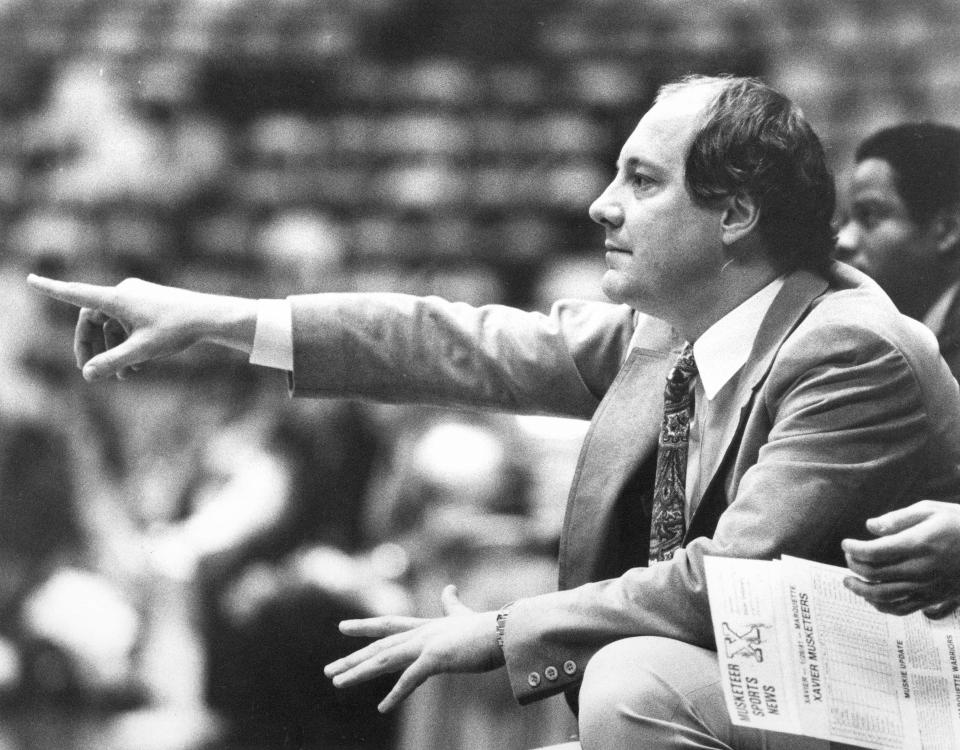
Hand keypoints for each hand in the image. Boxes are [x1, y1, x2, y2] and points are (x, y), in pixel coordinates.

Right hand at [27, 275, 256, 380]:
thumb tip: (87, 375)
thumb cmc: (177, 330)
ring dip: (111, 348)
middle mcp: (123, 292)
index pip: (76, 294)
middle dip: (91, 346)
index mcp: (116, 299)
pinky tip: (135, 366)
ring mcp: (137, 296)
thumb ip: (114, 362)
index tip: (31, 279)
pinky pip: (126, 321)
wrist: (209, 316)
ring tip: (122, 375)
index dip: (52, 289)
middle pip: (93, 319)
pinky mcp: (148, 301)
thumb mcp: (143, 350)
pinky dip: (125, 341)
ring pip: (111, 323)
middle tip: (90, 371)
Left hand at [324, 584, 502, 712]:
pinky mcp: (437, 657)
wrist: (506, 630)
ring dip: (360, 673)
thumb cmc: (489, 627)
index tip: (343, 628)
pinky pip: (411, 679)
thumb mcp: (464, 615)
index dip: (365, 627)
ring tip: (337, 684)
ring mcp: (427, 644)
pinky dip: (396, 693)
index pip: (389, 625)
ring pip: (385, 659)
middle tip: (328, 670)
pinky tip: (382, 706)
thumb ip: (452, 605)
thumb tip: (449, 587)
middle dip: (353, 657)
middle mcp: (421, 633)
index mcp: (426, 626)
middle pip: (380, 645)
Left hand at [842, 500, 959, 616]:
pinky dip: (882, 606)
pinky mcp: (934, 598)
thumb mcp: (930, 510)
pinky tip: (872, 598)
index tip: (846, 544)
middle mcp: (921, 569)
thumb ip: (897, 519)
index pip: (874, 552)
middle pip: (875, 574)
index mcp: (918, 545)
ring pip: (885, 596)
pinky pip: (902, 609)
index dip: (854, 549)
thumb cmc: (958, 524)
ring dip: (861, 591)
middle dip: (854, 567)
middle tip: (847, 559)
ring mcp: (928, 587)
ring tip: (849, 582)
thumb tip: (870, 527)